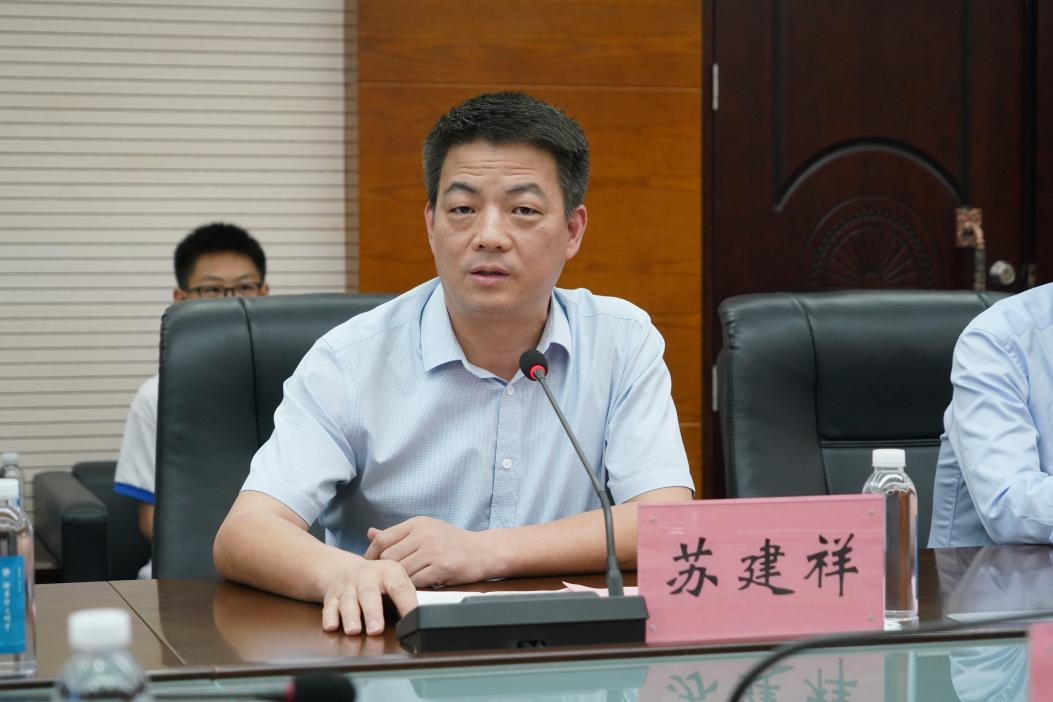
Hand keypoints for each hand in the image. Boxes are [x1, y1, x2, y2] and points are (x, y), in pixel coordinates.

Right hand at [319, 557, 417, 635]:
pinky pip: (329, 606)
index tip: (412, 620)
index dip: (406, 604)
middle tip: (376, 629)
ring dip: (350, 617)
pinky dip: (329, 617)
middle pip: (369, 594)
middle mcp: (366, 578)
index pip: (400, 588)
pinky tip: (331, 626)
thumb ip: (406, 596)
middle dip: (372, 612)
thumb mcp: (395, 579)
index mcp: (388, 572)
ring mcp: (348, 587)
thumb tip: (418, 616)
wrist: (344, 568)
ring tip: (354, 630)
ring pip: (348, 601)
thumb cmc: (377, 579)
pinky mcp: (332, 596)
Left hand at [364, 516, 494, 587]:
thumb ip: (398, 534)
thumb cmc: (453, 541)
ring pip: (401, 571)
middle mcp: (424, 534)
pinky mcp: (442, 568)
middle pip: (389, 557)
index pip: (383, 538)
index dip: (371, 554)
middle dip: (384, 570)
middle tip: (384, 579)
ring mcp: (433, 551)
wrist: (484, 550)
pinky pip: (416, 581)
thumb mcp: (426, 530)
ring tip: (399, 585)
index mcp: (417, 523)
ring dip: (399, 580)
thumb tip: (370, 533)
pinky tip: (415, 587)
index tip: (369, 566)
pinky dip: (413, 586)